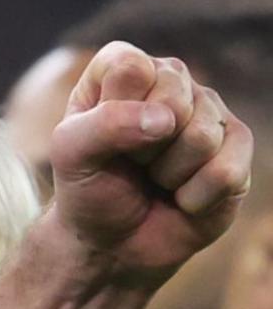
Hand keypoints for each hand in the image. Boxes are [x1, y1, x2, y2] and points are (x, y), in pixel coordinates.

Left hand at [47, 40, 254, 289]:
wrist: (112, 241)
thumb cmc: (89, 188)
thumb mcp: (70, 154)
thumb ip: (103, 124)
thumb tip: (165, 119)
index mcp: (126, 69)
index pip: (132, 67)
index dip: (113, 111)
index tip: (100, 138)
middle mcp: (173, 81)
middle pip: (174, 100)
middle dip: (142, 148)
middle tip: (130, 163)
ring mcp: (210, 111)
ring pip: (201, 137)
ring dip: (167, 174)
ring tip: (154, 178)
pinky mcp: (238, 146)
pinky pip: (226, 171)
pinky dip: (193, 198)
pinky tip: (181, 196)